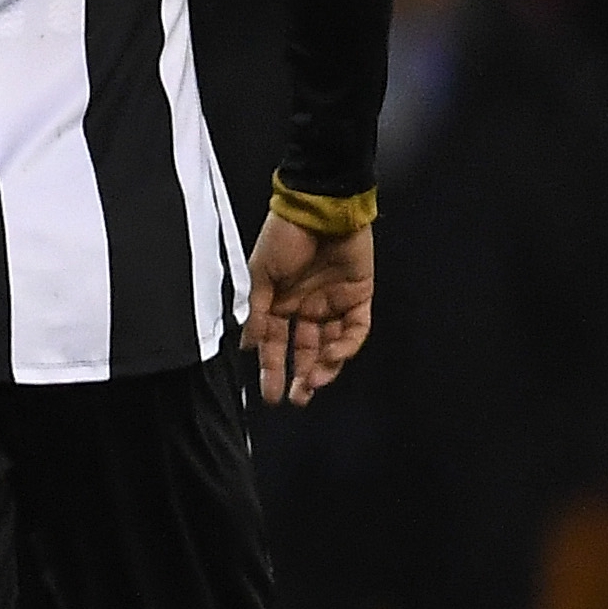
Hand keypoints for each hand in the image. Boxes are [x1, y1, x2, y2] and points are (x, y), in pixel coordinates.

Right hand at [247, 216, 373, 405]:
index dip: (272, 369)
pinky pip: (354, 330)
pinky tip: (333, 354)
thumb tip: (249, 346)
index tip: (268, 394)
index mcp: (279, 302)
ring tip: (313, 383)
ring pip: (331, 346)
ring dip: (323, 367)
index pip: (276, 345)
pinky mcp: (358, 298)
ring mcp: (333, 304)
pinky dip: (345, 346)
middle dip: (300, 377)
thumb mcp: (260, 275)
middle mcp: (306, 307)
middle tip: (296, 398)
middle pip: (305, 351)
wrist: (320, 210)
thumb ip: (257, 313)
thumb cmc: (284, 237)